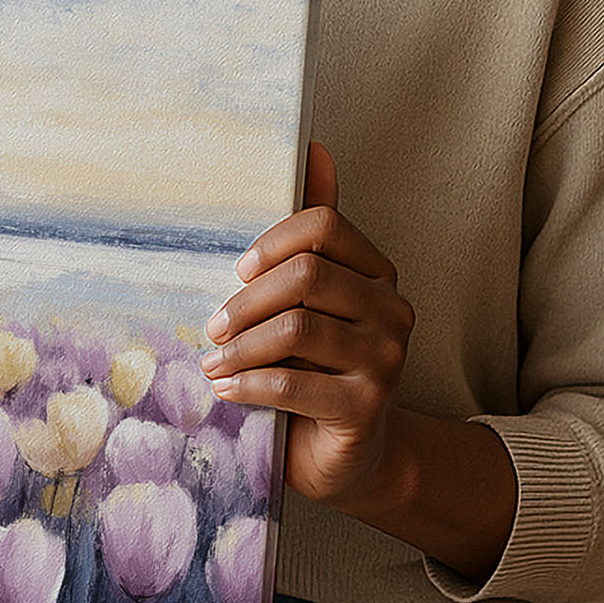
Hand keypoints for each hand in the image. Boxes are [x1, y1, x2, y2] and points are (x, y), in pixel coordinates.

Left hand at [198, 140, 414, 511]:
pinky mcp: (368, 406)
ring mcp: (387, 358)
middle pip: (308, 274)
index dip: (273, 240)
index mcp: (375, 272)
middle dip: (247, 299)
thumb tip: (314, 147)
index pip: (324, 225)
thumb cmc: (313, 368)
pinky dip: (248, 384)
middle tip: (212, 325)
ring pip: (297, 328)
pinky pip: (294, 383)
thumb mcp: (306, 301)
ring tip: (212, 361)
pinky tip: (225, 390)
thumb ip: (309, 235)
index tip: (237, 269)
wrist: (343, 455)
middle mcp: (391, 308)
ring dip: (241, 346)